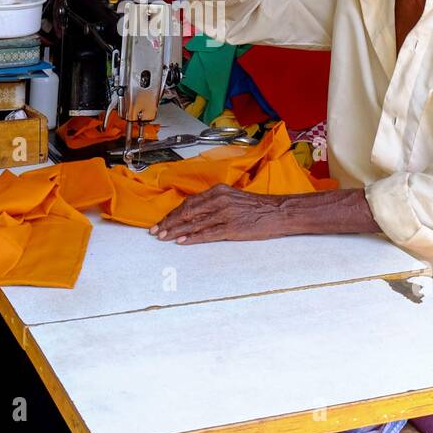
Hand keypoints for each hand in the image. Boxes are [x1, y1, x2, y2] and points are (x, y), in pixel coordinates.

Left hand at [151, 185, 293, 243]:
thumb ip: (214, 203)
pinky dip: (193, 238)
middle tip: (155, 231)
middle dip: (169, 222)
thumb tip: (194, 213)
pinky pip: (207, 234)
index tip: (161, 221)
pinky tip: (182, 241)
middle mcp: (219, 200)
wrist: (277, 212)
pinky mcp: (231, 227)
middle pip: (187, 212)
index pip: (189, 202)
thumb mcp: (232, 198)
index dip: (172, 213)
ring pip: (194, 223)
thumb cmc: (256, 207)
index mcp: (218, 191)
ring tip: (163, 237)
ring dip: (176, 231)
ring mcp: (225, 214)